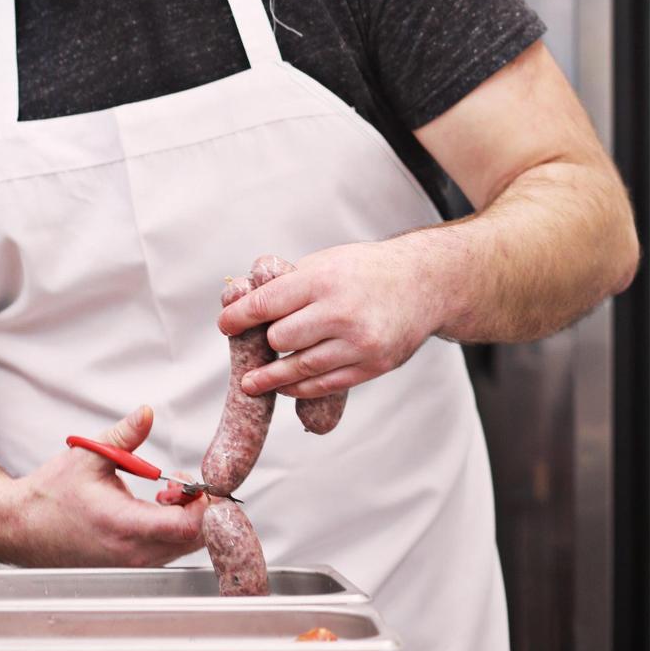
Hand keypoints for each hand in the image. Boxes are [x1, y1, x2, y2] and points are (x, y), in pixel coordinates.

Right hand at [1, 404, 207, 567]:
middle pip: (194, 540)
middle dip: (199, 508)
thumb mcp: (89, 455)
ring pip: (182, 547)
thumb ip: (125, 434)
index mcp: (126, 526)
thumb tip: (147, 413)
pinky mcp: (129, 566)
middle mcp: (134, 553)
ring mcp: (132, 564)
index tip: (196, 480)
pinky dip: (172, 529)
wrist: (22, 527)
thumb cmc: (51, 495)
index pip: (188, 527)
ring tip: (166, 491)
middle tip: (180, 482)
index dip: (204, 503)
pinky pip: (166, 551)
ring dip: (187, 518)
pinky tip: (155, 506)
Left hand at [215, 238, 442, 398]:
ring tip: (253, 383)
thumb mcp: (326, 262)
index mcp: (324, 280)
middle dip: (264, 344)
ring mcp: (359, 342)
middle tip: (252, 347)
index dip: (239, 317)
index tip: (225, 326)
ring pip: (301, 369)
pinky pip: (326, 385)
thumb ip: (290, 284)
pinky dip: (301, 387)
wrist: (424, 283)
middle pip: (281, 340)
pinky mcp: (373, 365)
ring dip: (273, 377)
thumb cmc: (367, 270)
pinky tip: (287, 386)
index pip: (267, 303)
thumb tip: (244, 303)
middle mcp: (341, 312)